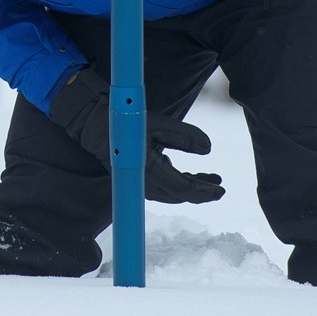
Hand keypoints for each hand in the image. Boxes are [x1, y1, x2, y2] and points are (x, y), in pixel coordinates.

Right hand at [48, 67, 224, 203]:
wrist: (96, 123)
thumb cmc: (127, 121)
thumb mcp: (160, 124)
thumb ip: (185, 136)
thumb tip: (208, 149)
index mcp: (150, 172)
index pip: (183, 189)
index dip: (204, 191)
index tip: (221, 189)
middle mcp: (144, 182)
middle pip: (178, 195)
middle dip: (200, 193)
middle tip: (219, 188)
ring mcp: (139, 180)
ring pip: (170, 192)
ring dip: (190, 187)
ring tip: (210, 179)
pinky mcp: (137, 174)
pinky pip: (162, 185)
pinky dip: (178, 182)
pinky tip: (188, 174)